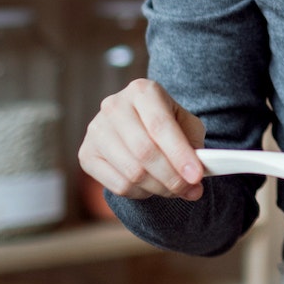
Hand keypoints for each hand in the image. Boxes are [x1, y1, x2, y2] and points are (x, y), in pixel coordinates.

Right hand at [79, 77, 207, 200]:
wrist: (137, 124)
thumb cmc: (166, 123)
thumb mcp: (186, 124)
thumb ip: (193, 145)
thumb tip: (195, 177)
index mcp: (142, 91)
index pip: (160, 126)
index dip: (179, 154)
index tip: (197, 176)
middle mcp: (114, 106)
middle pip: (144, 152)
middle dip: (172, 177)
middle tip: (192, 190)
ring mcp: (96, 131)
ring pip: (132, 172)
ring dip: (160, 188)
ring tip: (176, 190)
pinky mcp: (86, 155)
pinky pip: (119, 185)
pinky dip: (141, 193)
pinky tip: (152, 187)